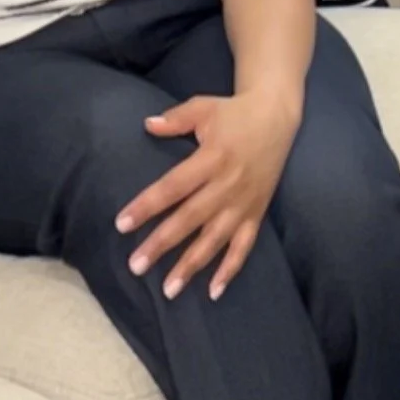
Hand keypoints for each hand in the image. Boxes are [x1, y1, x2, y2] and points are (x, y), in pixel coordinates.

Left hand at [115, 89, 302, 301]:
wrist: (277, 118)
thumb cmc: (234, 112)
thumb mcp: (203, 107)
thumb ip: (175, 119)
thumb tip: (147, 125)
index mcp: (212, 158)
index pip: (173, 187)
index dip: (147, 206)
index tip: (122, 224)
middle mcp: (227, 185)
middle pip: (189, 219)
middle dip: (161, 244)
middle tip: (135, 266)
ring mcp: (244, 203)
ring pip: (214, 240)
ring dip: (191, 266)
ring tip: (168, 289)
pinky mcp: (257, 214)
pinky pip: (244, 247)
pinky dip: (230, 270)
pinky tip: (213, 292)